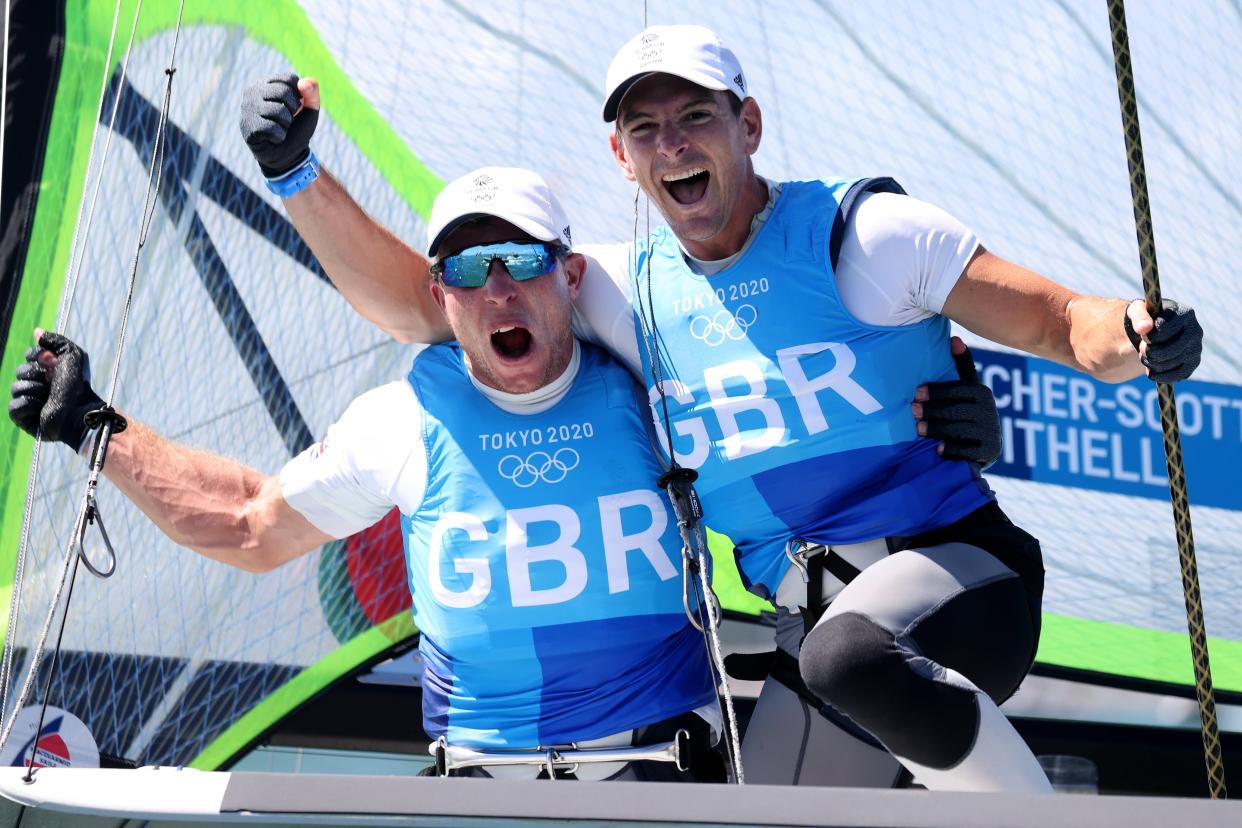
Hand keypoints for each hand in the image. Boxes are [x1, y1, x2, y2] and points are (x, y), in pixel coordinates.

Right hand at [8, 329, 104, 448]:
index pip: (29, 355)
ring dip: (34, 390)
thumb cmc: (78, 384)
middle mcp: (38, 385)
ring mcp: (30, 402)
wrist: (79, 411)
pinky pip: (14, 407)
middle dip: (35, 374)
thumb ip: (56, 341)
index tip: (51, 361)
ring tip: (49, 397)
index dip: (37, 356)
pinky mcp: (24, 418)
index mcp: (48, 370)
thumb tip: (37, 331)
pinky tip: (42, 408)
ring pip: (15, 388)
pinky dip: (28, 405)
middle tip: (51, 381)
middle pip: (20, 371)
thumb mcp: (72, 356)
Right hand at [239, 73, 319, 177]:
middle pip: (283, 92)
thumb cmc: (297, 129)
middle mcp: (253, 91)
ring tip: (280, 128)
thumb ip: (312, 93)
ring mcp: (246, 108)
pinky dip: (279, 136)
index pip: (289, 79)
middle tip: (288, 120)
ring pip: (277, 111)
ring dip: (286, 125)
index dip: (299, 97)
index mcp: (267, 82)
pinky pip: (271, 128)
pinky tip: (273, 138)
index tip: (294, 107)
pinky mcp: (247, 126)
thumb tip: (304, 83)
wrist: (288, 156)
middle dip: (293, 110)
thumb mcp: (310, 110)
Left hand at [913, 336, 1000, 467]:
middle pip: (957, 410)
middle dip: (932, 410)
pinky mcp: (989, 453)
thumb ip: (960, 366)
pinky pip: (967, 452)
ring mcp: (991, 433)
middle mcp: (990, 412)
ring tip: (918, 429)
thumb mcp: (963, 389)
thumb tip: (954, 340)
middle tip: (912, 411)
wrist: (978, 448)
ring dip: (937, 429)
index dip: (937, 391)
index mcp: (981, 393)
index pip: (959, 389)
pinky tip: (938, 450)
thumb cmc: (963, 411)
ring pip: (960, 430)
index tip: (916, 393)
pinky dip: (952, 450)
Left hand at [1124, 299, 1201, 382]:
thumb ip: (1139, 316)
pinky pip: (1179, 375)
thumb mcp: (1138, 310)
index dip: (1150, 336)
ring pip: (1173, 363)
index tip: (1144, 335)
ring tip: (1145, 357)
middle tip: (1142, 349)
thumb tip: (1144, 329)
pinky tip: (1150, 371)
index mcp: (1185, 313)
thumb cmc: (1147, 318)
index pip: (1165, 329)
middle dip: (1151, 352)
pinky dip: (1161, 376)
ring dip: (1153, 363)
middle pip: (1172, 348)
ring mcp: (1197, 348)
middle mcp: (1196, 330)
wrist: (1154, 330)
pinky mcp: (1193, 363)